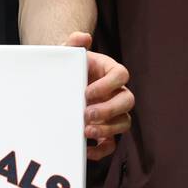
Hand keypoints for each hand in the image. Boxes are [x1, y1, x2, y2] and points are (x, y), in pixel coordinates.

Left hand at [66, 31, 134, 160]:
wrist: (59, 82)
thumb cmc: (66, 66)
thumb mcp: (66, 53)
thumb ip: (73, 43)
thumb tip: (82, 38)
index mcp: (110, 71)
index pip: (121, 75)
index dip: (108, 85)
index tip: (87, 92)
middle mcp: (116, 92)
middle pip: (127, 101)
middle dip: (109, 109)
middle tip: (86, 114)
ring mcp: (113, 112)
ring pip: (124, 122)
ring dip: (108, 129)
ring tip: (86, 131)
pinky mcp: (105, 130)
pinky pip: (111, 143)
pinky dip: (101, 149)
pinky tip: (86, 150)